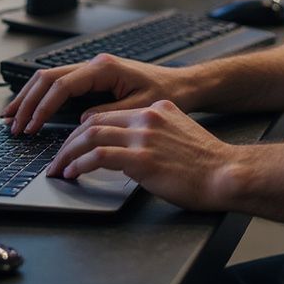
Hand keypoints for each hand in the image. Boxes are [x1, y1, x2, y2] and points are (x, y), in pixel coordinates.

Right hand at [2, 54, 189, 134]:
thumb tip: (82, 122)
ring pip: (50, 79)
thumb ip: (110, 114)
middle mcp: (95, 65)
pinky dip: (43, 98)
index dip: (42, 107)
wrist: (183, 85)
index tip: (31, 127)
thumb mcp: (139, 109)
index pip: (62, 85)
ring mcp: (92, 70)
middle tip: (12, 124)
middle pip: (48, 77)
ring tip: (12, 117)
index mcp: (104, 68)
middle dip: (27, 101)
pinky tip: (32, 112)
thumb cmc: (166, 93)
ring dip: (30, 98)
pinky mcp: (94, 80)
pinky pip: (61, 86)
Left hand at [47, 99, 237, 211]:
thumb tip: (134, 147)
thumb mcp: (180, 133)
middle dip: (69, 141)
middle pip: (94, 121)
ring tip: (58, 168)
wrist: (225, 173)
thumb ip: (157, 132)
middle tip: (57, 159)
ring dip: (67, 153)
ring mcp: (144, 137)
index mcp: (155, 110)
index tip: (73, 146)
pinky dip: (80, 164)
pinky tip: (73, 173)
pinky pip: (99, 156)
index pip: (108, 114)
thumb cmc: (206, 162)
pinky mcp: (142, 158)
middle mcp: (147, 118)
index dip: (84, 130)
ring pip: (90, 135)